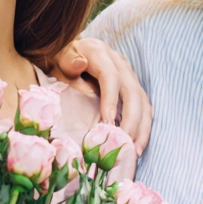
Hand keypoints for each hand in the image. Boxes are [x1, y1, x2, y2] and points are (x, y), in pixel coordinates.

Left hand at [54, 38, 152, 154]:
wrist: (68, 52)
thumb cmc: (60, 59)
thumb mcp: (58, 57)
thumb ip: (67, 61)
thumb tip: (80, 64)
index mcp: (100, 53)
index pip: (111, 77)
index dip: (111, 100)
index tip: (107, 123)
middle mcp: (120, 63)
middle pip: (133, 92)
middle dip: (131, 120)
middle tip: (123, 143)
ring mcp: (129, 75)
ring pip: (143, 102)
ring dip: (141, 128)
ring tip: (134, 151)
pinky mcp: (132, 87)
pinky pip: (144, 108)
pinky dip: (143, 127)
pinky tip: (137, 146)